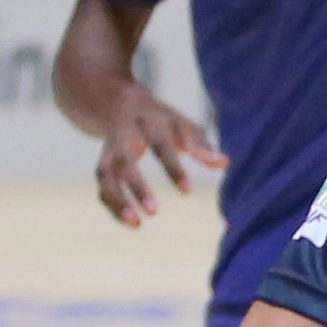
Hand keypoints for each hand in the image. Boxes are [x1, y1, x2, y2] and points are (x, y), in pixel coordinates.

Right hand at [92, 79, 221, 227]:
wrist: (117, 102)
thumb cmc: (160, 119)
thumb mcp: (181, 124)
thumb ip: (200, 144)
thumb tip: (224, 163)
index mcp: (147, 120)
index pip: (159, 144)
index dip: (172, 168)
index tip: (187, 192)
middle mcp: (123, 134)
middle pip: (124, 160)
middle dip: (137, 186)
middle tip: (154, 212)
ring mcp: (108, 149)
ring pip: (105, 175)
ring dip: (117, 200)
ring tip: (136, 224)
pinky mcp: (102, 163)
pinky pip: (102, 186)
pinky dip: (113, 205)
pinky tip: (133, 224)